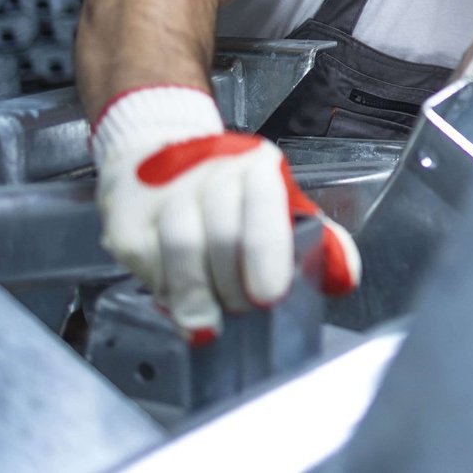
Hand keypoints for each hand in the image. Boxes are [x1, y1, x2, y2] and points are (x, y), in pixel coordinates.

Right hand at [91, 85, 360, 342]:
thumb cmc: (231, 192)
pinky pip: (148, 266)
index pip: (264, 209)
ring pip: (181, 251)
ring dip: (198, 297)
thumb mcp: (282, 206)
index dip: (267, 256)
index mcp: (256, 168)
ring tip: (210, 320)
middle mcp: (209, 172)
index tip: (270, 295)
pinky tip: (180, 300)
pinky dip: (166, 293)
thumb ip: (318, 242)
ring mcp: (165, 195)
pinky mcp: (128, 222)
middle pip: (222, 237)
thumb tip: (344, 278)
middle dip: (235, 287)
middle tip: (244, 310)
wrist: (159, 151)